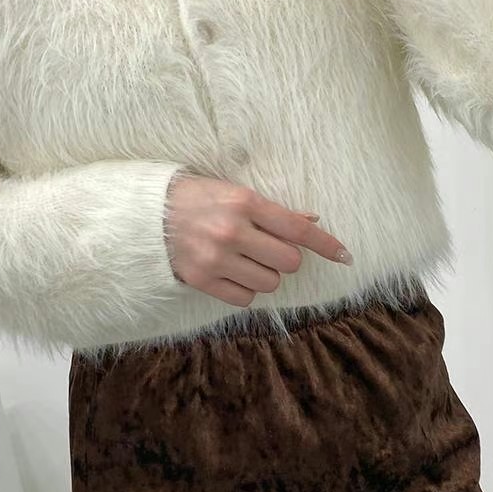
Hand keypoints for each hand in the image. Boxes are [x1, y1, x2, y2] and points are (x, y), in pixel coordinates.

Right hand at [165, 172, 352, 306]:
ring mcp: (216, 258)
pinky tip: (231, 273)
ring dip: (264, 275)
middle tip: (266, 248)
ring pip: (270, 283)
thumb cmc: (196, 198)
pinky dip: (245, 289)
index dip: (326, 244)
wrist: (147, 214)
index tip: (345, 256)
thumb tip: (311, 223)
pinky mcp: (202, 280)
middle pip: (289, 263)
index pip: (297, 229)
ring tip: (243, 260)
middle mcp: (232, 231)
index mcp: (244, 203)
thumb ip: (273, 211)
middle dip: (284, 259)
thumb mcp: (234, 193)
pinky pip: (245, 298)